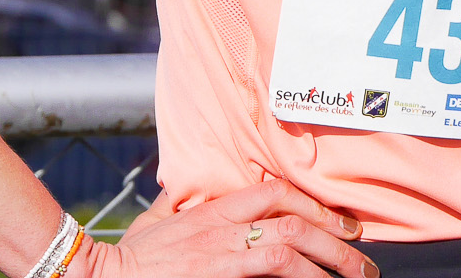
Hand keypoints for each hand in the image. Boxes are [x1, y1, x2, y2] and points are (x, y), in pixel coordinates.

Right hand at [75, 184, 374, 277]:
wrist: (97, 275)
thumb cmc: (128, 256)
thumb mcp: (159, 221)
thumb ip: (180, 205)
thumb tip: (182, 192)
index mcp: (215, 209)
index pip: (277, 191)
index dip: (316, 204)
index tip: (343, 222)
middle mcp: (223, 227)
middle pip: (294, 220)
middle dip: (336, 239)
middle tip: (364, 258)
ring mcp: (221, 254)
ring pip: (288, 248)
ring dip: (327, 264)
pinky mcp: (217, 277)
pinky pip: (269, 274)